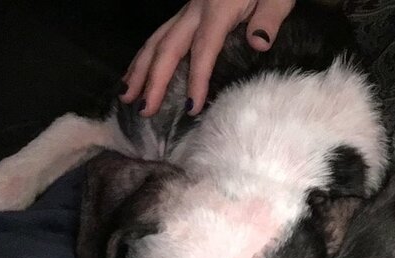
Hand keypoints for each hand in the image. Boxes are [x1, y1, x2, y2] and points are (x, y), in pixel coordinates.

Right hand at [122, 0, 295, 117]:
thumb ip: (268, 19)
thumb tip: (258, 43)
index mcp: (218, 9)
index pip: (203, 49)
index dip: (195, 79)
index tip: (191, 107)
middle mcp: (195, 10)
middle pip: (168, 47)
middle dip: (154, 81)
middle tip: (144, 110)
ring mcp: (187, 11)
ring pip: (156, 41)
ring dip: (140, 70)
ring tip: (126, 97)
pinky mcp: (186, 13)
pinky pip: (160, 36)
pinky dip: (144, 57)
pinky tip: (135, 74)